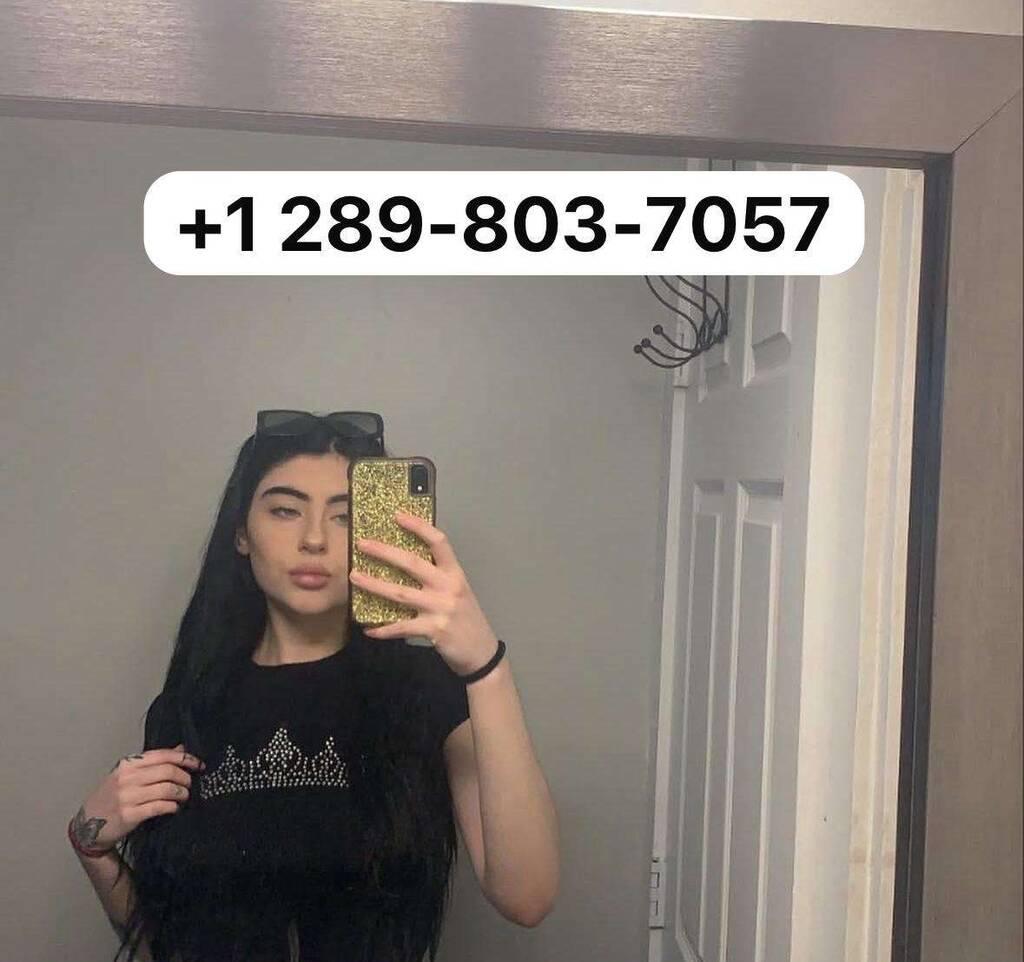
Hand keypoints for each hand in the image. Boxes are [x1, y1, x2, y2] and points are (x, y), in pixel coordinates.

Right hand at [71, 743, 204, 852]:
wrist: (87, 825)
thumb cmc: (111, 797)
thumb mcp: (128, 775)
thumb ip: (154, 763)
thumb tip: (181, 749)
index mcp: (128, 764)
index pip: (163, 755)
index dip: (185, 758)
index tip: (199, 765)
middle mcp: (127, 778)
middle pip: (168, 771)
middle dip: (186, 778)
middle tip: (190, 784)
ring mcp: (127, 796)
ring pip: (167, 789)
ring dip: (182, 793)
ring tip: (184, 797)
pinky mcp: (130, 815)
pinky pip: (160, 807)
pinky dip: (172, 807)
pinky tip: (174, 808)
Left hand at [350, 510, 500, 675]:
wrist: (481, 652)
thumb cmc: (466, 618)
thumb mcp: (458, 592)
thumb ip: (437, 578)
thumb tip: (404, 563)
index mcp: (455, 574)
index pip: (438, 542)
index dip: (418, 527)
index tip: (397, 516)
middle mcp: (448, 587)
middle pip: (413, 564)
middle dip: (385, 552)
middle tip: (362, 544)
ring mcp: (440, 608)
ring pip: (400, 593)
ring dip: (374, 585)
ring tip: (355, 577)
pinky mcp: (433, 630)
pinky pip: (401, 627)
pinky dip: (383, 629)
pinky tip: (368, 629)